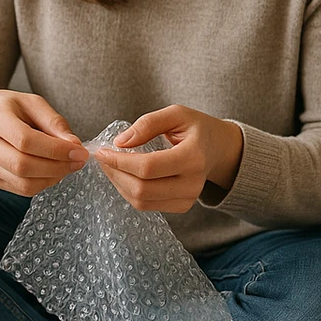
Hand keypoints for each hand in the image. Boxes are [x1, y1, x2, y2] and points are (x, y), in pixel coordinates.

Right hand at [0, 91, 88, 196]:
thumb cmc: (14, 108)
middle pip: (22, 165)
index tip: (79, 152)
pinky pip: (20, 189)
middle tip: (78, 162)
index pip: (26, 140)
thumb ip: (55, 124)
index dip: (55, 150)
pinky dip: (42, 183)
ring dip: (52, 177)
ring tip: (67, 166)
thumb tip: (75, 146)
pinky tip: (52, 171)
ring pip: (22, 182)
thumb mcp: (35, 104)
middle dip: (56, 167)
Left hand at [93, 105, 242, 213]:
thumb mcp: (176, 114)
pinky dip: (129, 192)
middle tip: (104, 158)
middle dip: (115, 174)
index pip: (148, 167)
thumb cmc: (196, 128)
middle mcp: (193, 183)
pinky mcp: (182, 206)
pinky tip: (126, 176)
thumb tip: (120, 143)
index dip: (120, 161)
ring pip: (141, 201)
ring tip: (112, 166)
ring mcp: (189, 198)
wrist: (218, 148)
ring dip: (119, 184)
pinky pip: (146, 205)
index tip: (103, 151)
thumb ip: (148, 124)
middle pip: (142, 189)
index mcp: (193, 157)